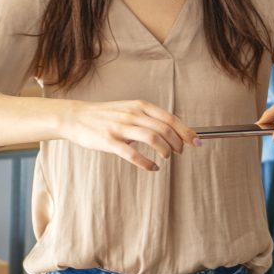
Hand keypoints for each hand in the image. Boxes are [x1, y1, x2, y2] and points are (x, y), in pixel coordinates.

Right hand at [64, 99, 200, 171]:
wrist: (76, 117)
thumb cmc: (105, 116)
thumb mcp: (129, 109)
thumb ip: (148, 118)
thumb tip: (172, 131)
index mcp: (140, 106)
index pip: (170, 118)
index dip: (186, 131)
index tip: (197, 142)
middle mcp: (132, 114)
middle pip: (165, 129)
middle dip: (178, 143)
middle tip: (180, 152)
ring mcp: (121, 127)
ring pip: (153, 139)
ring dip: (165, 151)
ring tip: (166, 158)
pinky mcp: (109, 141)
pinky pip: (132, 154)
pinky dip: (146, 163)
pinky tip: (152, 168)